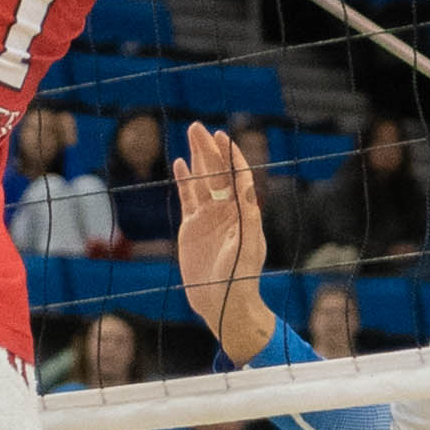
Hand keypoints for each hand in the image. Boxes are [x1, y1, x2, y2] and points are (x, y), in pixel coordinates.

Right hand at [177, 125, 276, 360]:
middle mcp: (227, 210)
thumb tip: (249, 188)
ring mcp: (209, 217)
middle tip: (198, 126)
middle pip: (217, 172)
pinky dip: (185, 181)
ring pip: (202, 180)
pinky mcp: (193, 227)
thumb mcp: (248, 248)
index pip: (237, 176)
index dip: (230, 155)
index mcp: (244, 211)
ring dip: (197, 158)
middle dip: (209, 149)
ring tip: (191, 135)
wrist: (221, 302)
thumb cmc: (240, 278)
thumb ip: (249, 218)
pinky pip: (188, 198)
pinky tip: (180, 164)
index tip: (222, 136)